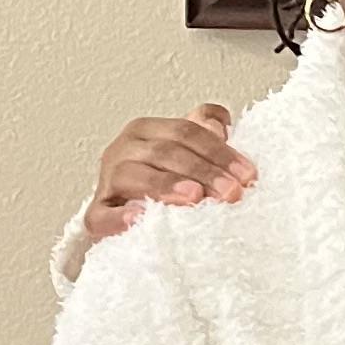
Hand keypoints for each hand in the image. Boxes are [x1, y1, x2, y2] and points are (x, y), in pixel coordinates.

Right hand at [85, 104, 255, 247]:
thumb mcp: (185, 155)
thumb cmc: (162, 183)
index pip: (186, 132)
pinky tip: (139, 217)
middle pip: (166, 152)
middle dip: (204, 172)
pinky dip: (119, 217)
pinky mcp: (95, 215)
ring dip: (166, 185)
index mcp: (147, 131)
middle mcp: (124, 150)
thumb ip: (203, 134)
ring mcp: (107, 181)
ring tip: (194, 197)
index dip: (220, 152)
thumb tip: (219, 125)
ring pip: (134, 175)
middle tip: (231, 192)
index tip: (248, 175)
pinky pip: (102, 215)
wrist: (126, 218)